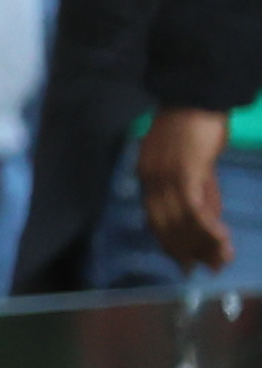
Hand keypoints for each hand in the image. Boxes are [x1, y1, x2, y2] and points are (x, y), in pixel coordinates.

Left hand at [140, 108, 238, 270]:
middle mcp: (150, 180)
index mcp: (147, 177)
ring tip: (219, 260)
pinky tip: (220, 239)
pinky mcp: (184, 171)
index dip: (171, 244)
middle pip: (165, 224)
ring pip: (179, 220)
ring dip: (201, 244)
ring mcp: (165, 176)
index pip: (156, 219)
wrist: (197, 98)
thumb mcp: (195, 166)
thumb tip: (210, 224)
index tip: (186, 263)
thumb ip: (201, 194)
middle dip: (185, 250)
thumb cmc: (196, 128)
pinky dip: (206, 226)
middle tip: (204, 269)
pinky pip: (192, 207)